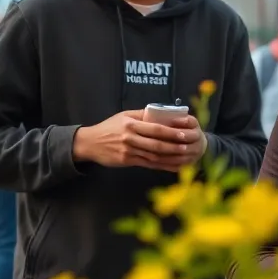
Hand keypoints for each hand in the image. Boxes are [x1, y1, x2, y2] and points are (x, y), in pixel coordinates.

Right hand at [72, 110, 202, 171]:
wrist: (90, 143)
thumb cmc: (109, 127)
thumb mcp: (123, 115)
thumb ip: (141, 115)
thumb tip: (160, 113)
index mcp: (131, 124)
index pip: (155, 128)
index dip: (170, 132)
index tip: (183, 133)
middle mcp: (130, 138)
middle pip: (156, 144)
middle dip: (173, 146)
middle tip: (187, 146)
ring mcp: (129, 151)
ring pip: (153, 156)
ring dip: (170, 158)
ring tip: (183, 157)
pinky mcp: (127, 161)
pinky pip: (148, 164)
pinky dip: (161, 166)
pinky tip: (171, 166)